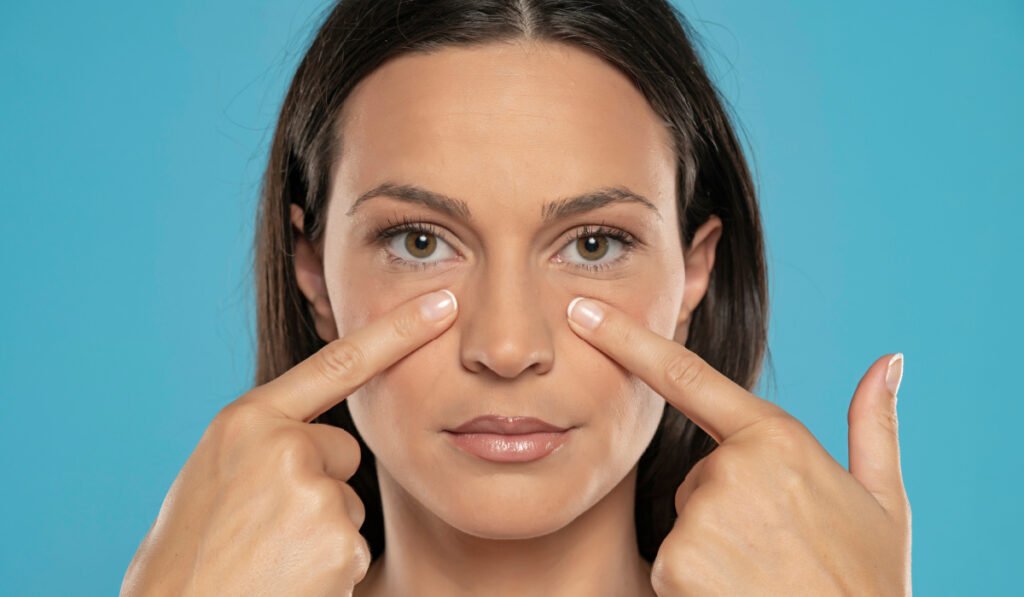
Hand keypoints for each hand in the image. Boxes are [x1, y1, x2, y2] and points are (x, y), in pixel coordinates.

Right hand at [120, 289, 458, 596]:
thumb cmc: (190, 556)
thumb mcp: (213, 476)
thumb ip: (263, 445)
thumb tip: (312, 442)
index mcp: (246, 422)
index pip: (338, 363)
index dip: (397, 330)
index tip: (444, 301)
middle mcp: (282, 446)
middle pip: (342, 451)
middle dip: (319, 487)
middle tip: (264, 530)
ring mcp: (312, 492)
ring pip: (347, 505)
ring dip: (320, 535)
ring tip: (266, 560)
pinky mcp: (338, 542)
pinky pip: (354, 549)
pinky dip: (328, 571)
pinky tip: (287, 580)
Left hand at [566, 297, 911, 595]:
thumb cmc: (870, 584)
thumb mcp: (886, 503)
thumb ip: (875, 426)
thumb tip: (890, 361)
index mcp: (777, 439)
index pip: (686, 375)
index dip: (627, 339)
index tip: (583, 312)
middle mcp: (733, 467)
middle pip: (700, 473)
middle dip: (727, 504)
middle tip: (779, 548)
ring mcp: (701, 517)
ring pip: (688, 518)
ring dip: (715, 545)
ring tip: (765, 574)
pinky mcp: (676, 564)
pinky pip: (673, 560)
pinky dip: (697, 580)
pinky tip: (741, 593)